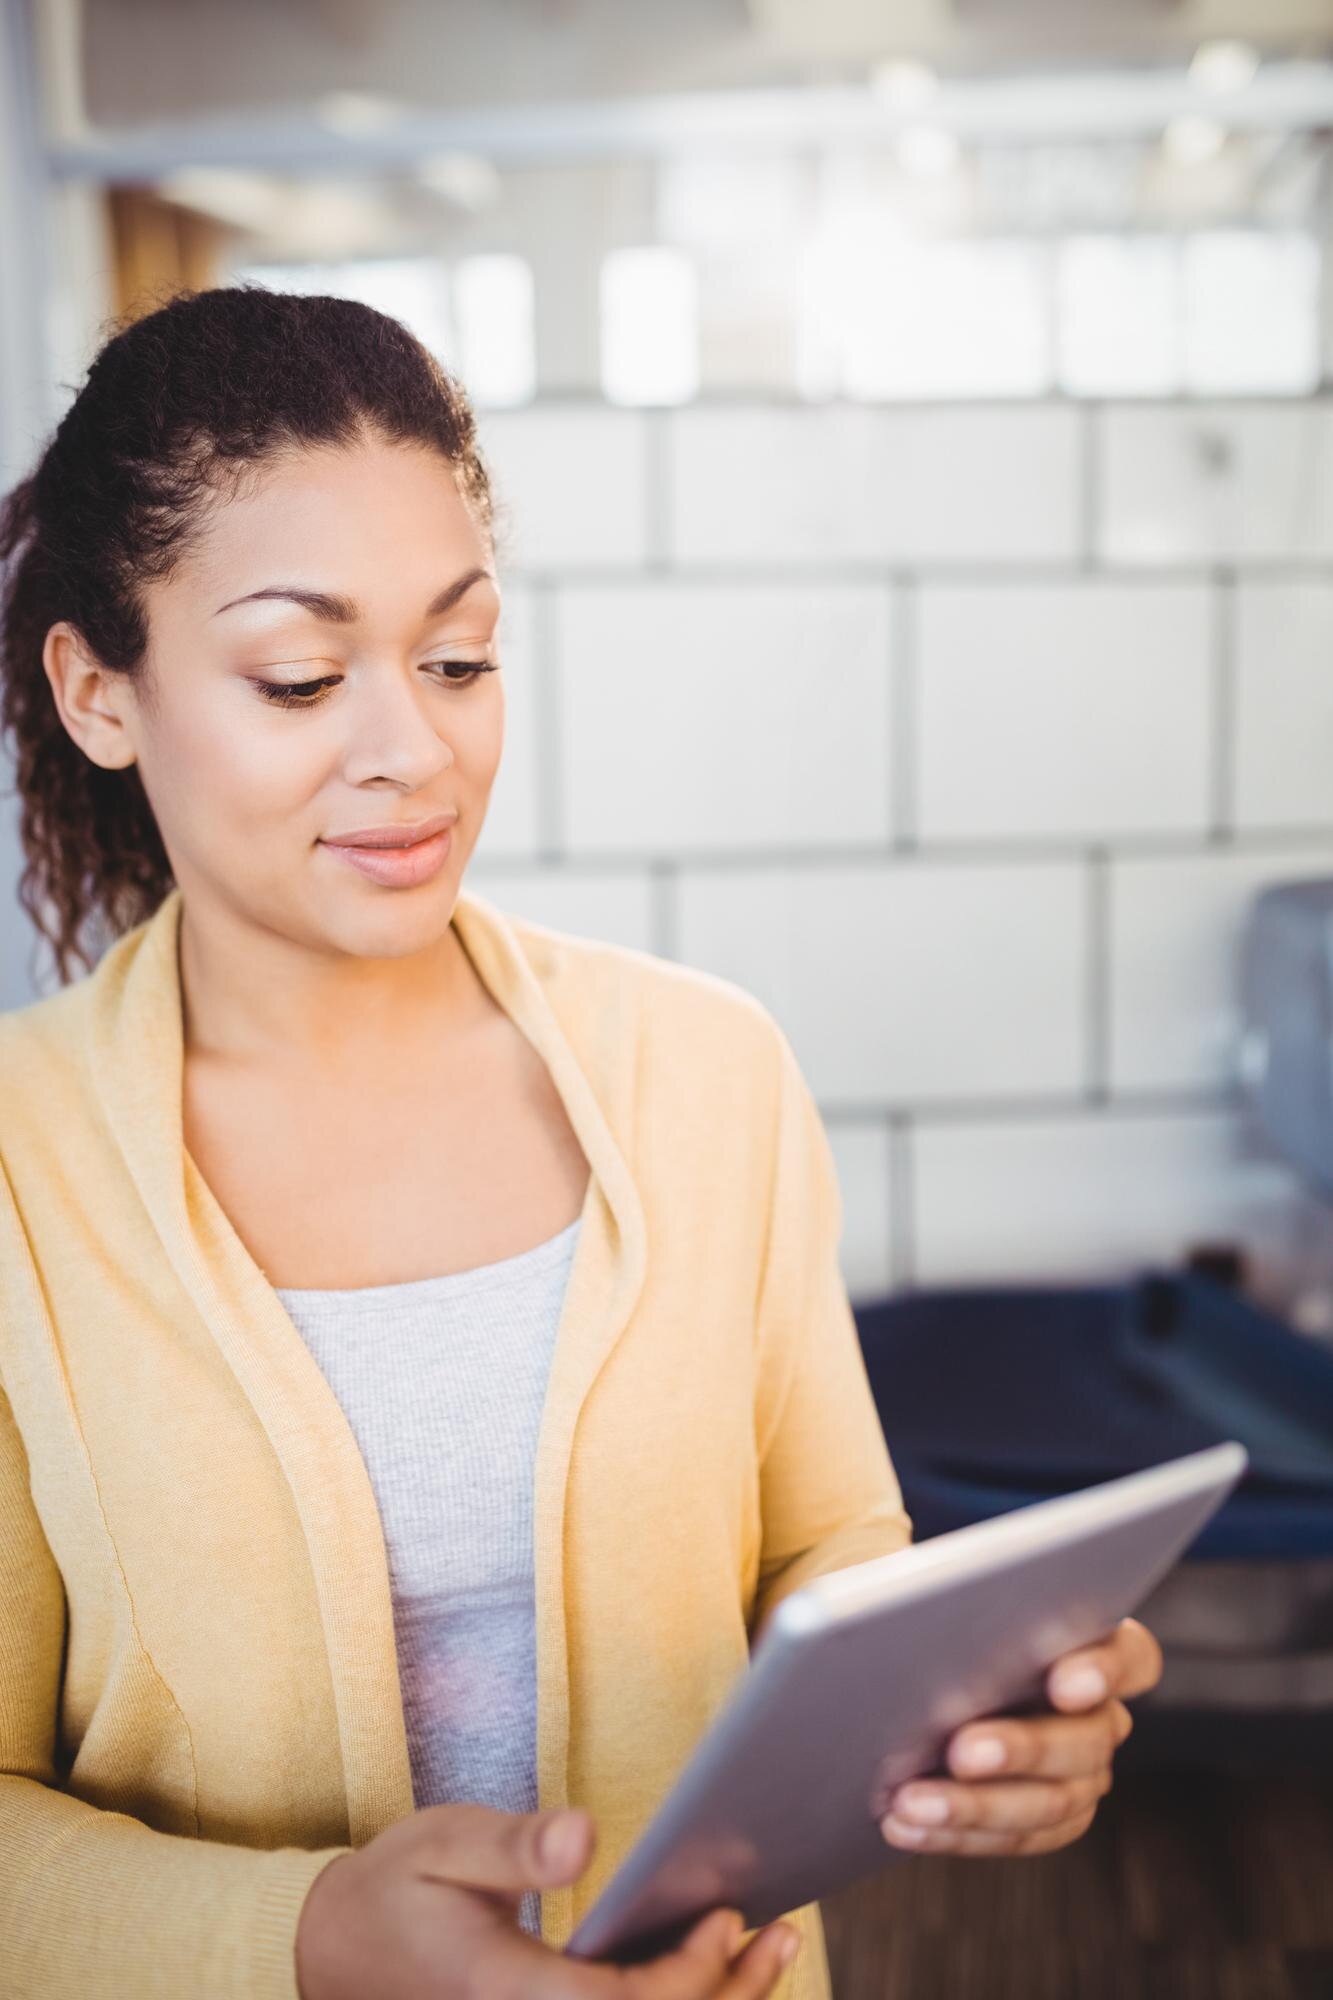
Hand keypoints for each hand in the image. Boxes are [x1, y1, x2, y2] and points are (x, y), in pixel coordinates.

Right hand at [295, 1799, 800, 1998]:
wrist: (337, 1950)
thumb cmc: (396, 1888)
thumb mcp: (445, 1845)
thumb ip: (514, 1846)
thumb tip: (582, 1835)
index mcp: (506, 1994)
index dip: (687, 1977)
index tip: (726, 1917)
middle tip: (781, 1939)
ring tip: (772, 1951)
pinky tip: (716, 1965)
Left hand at [878, 1615, 1162, 1856]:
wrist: (928, 1680)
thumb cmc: (947, 1623)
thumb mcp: (955, 1598)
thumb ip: (963, 1597)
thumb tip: (919, 1606)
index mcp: (1095, 1646)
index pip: (1131, 1656)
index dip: (1106, 1670)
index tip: (1065, 1684)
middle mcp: (1099, 1715)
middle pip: (1086, 1740)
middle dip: (1022, 1748)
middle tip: (961, 1750)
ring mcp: (1081, 1774)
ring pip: (1051, 1802)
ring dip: (975, 1805)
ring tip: (911, 1801)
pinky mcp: (1050, 1819)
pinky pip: (1015, 1838)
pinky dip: (955, 1833)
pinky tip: (903, 1824)